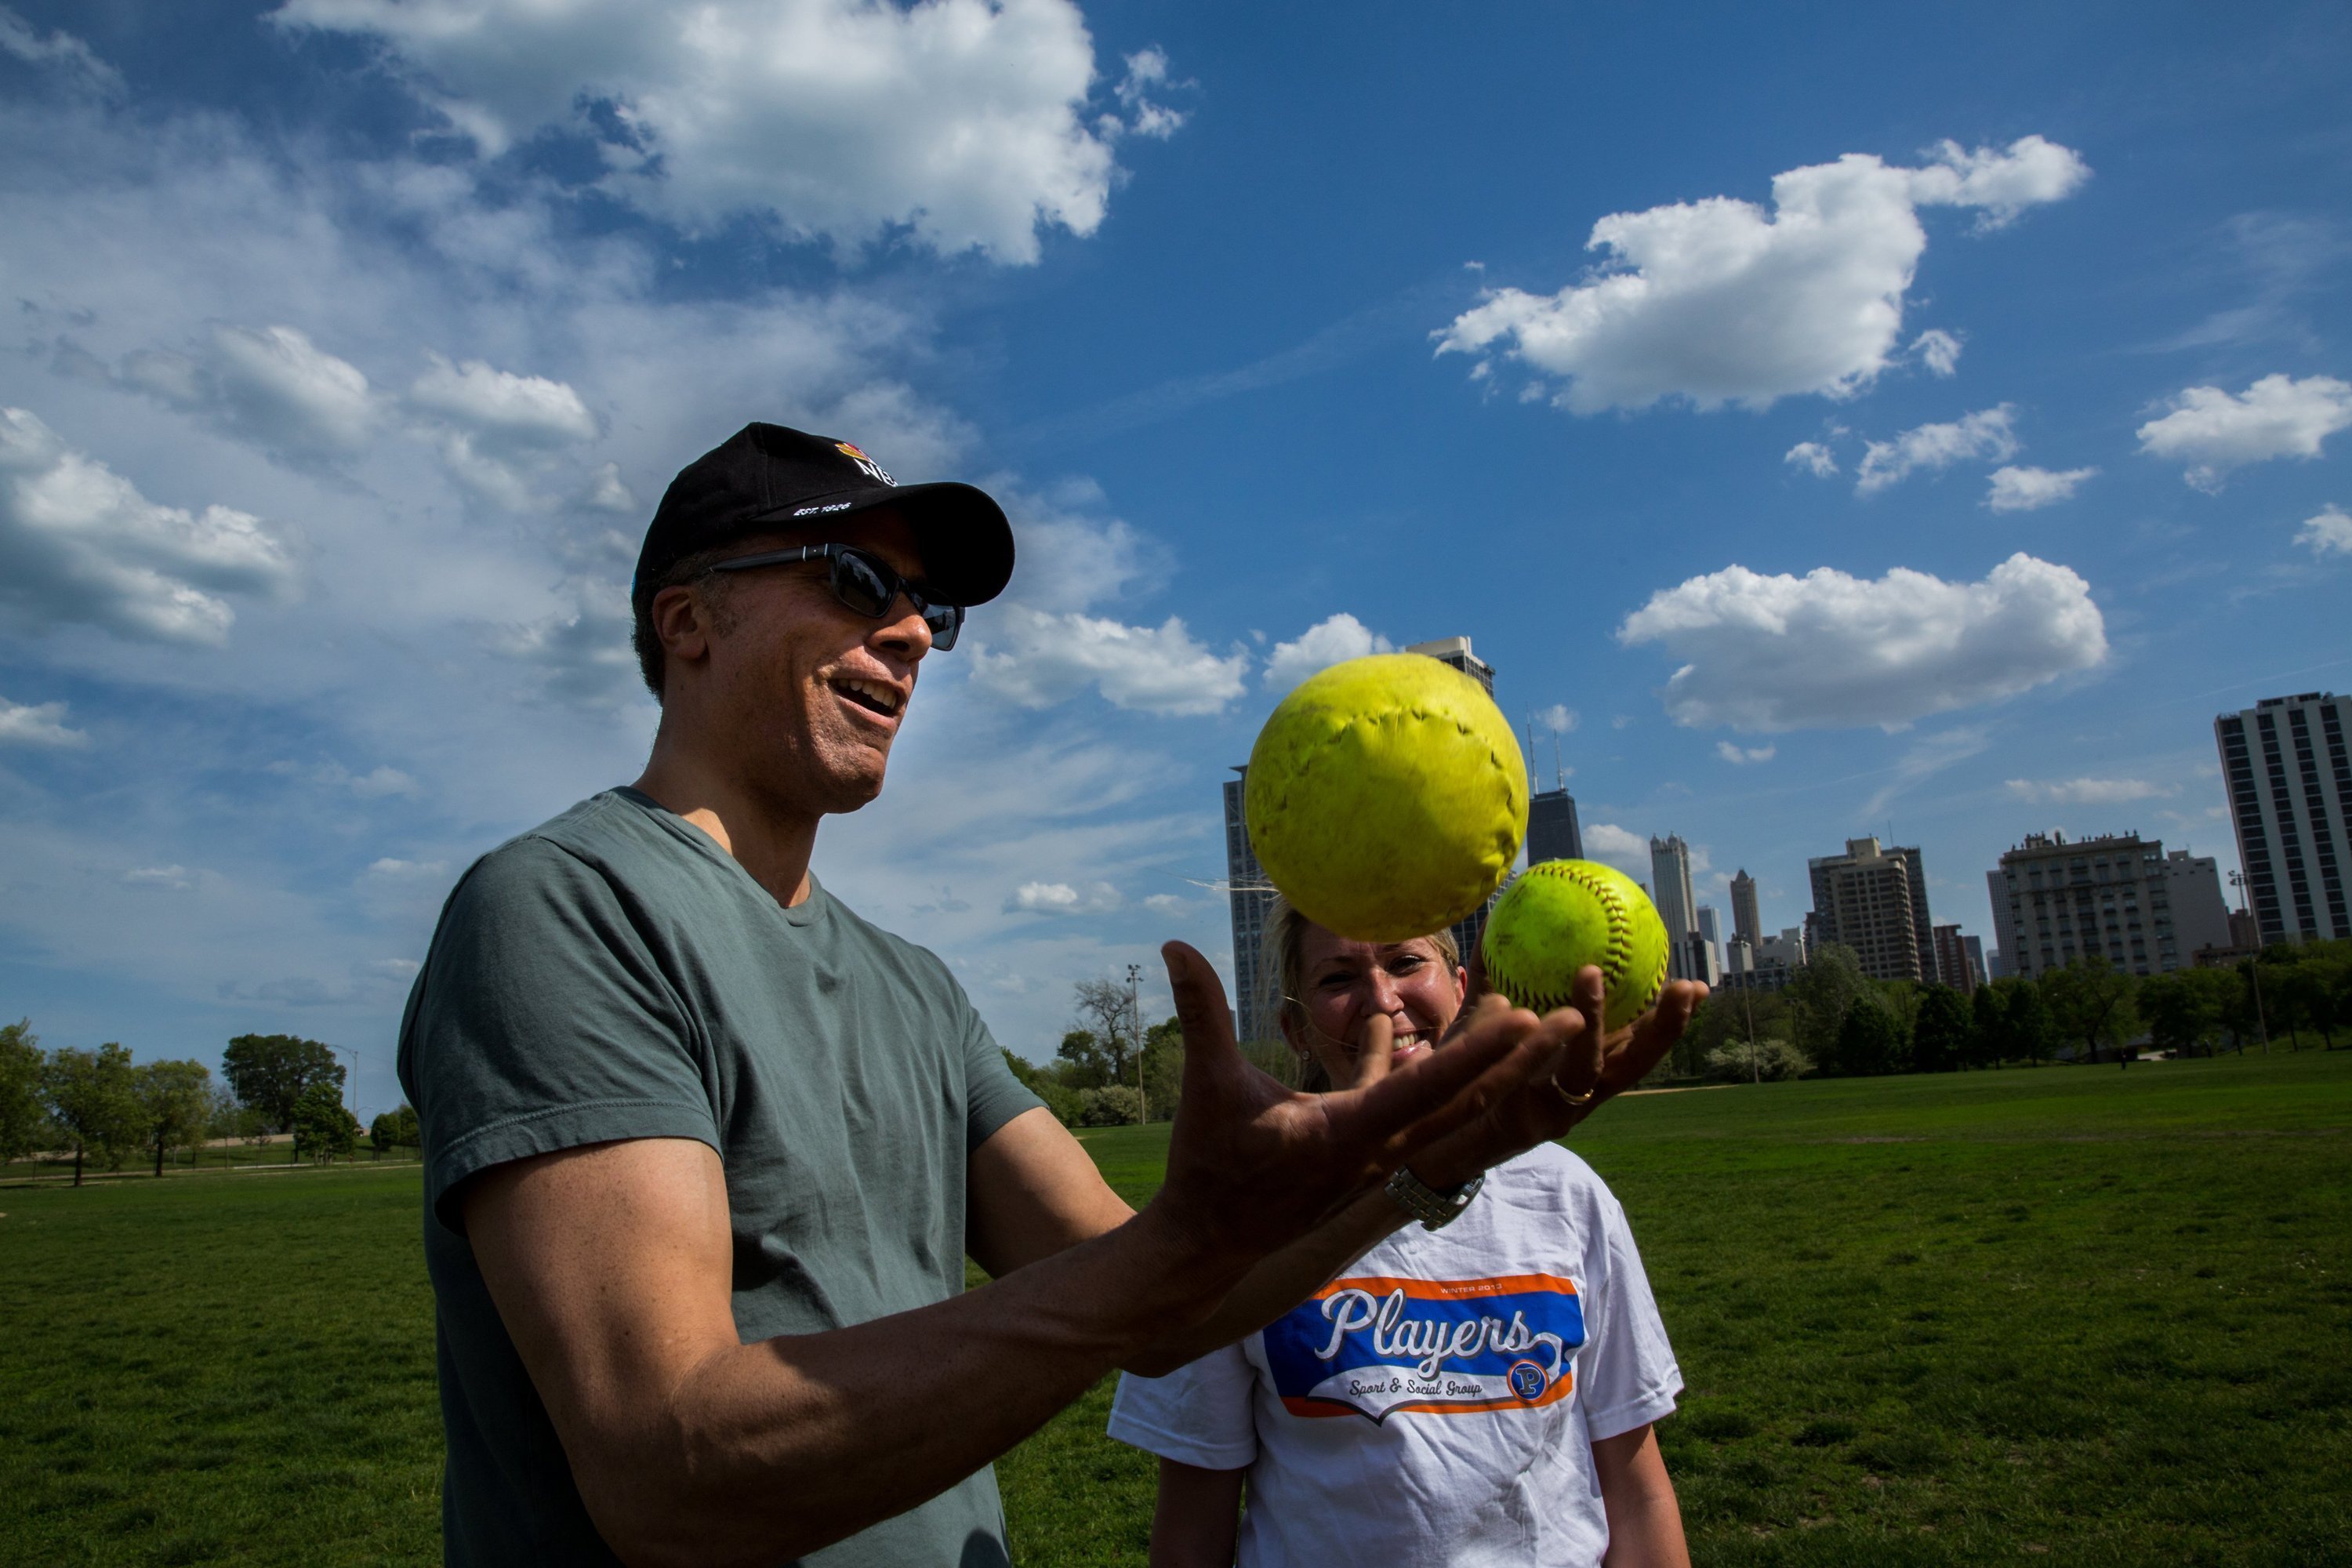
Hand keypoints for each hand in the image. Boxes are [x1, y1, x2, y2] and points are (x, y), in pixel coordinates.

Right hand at [1147, 941, 1569, 1265]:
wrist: (1208, 1243)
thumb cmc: (1209, 1163)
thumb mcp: (1207, 1085)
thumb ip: (1201, 1013)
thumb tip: (1174, 946)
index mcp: (1348, 1133)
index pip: (1428, 1090)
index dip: (1480, 1056)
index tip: (1529, 1022)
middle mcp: (1378, 1150)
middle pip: (1467, 1103)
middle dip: (1522, 1063)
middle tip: (1575, 1018)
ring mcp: (1378, 1157)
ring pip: (1449, 1107)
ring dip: (1490, 1067)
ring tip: (1527, 1019)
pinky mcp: (1366, 1156)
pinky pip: (1407, 1108)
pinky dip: (1419, 1072)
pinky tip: (1396, 1028)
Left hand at [1402, 955, 1705, 1187]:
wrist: (1421, 1138)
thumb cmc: (1459, 1078)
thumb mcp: (1479, 1026)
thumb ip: (1491, 985)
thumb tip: (1496, 923)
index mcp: (1580, 1075)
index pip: (1635, 1046)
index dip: (1667, 1020)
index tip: (1697, 986)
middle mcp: (1577, 1097)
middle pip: (1632, 1065)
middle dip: (1663, 1028)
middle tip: (1684, 987)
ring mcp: (1554, 1114)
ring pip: (1586, 1068)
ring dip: (1595, 1022)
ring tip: (1591, 973)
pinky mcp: (1521, 1125)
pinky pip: (1530, 1076)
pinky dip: (1530, 1041)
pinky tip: (1520, 1008)